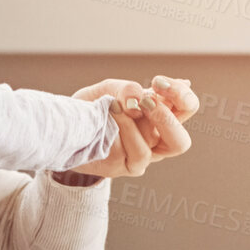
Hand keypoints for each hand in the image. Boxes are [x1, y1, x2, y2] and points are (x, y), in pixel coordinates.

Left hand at [68, 74, 197, 177]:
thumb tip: (149, 94)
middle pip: (180, 142)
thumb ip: (128, 90)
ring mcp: (140, 158)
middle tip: (147, 100)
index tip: (157, 81)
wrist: (62, 128)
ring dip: (136, 120)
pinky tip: (111, 116)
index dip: (180, 94)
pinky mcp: (124, 167)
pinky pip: (137, 152)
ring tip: (116, 106)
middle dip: (166, 118)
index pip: (187, 107)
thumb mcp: (109, 90)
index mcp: (160, 118)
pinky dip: (125, 130)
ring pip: (154, 144)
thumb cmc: (90, 108)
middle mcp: (155, 141)